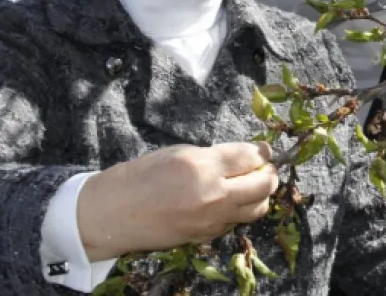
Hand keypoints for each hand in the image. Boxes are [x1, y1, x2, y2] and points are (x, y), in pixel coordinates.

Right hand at [77, 142, 278, 260]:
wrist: (114, 214)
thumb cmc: (141, 176)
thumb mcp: (178, 153)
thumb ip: (212, 156)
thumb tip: (240, 158)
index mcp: (204, 166)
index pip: (251, 157)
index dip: (263, 152)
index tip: (264, 150)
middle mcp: (214, 195)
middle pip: (263, 185)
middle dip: (270, 174)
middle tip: (266, 168)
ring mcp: (212, 220)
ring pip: (256, 209)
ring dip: (260, 196)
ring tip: (252, 186)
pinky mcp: (206, 236)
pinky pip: (235, 223)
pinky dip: (238, 211)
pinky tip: (228, 202)